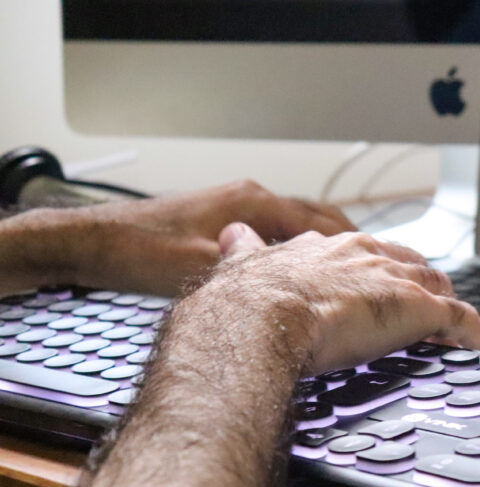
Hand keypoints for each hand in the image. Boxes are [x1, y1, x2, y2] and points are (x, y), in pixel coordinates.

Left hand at [12, 180, 355, 294]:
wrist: (94, 240)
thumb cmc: (142, 251)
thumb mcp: (205, 269)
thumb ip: (256, 273)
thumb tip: (301, 288)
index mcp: (254, 204)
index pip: (322, 222)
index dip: (355, 244)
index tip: (379, 260)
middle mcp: (249, 198)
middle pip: (315, 215)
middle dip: (349, 237)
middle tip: (375, 259)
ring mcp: (234, 206)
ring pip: (295, 221)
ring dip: (323, 240)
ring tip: (347, 262)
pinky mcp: (219, 218)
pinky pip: (274, 229)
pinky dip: (296, 245)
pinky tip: (297, 265)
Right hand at [195, 222, 479, 372]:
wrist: (257, 319)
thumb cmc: (245, 303)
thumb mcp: (243, 266)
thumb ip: (245, 250)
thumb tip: (234, 235)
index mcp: (328, 248)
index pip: (368, 253)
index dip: (379, 272)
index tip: (379, 290)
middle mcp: (367, 256)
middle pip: (411, 266)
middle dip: (420, 287)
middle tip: (425, 314)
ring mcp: (396, 280)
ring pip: (439, 287)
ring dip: (447, 309)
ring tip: (452, 334)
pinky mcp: (419, 308)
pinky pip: (461, 319)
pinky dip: (474, 335)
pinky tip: (479, 350)